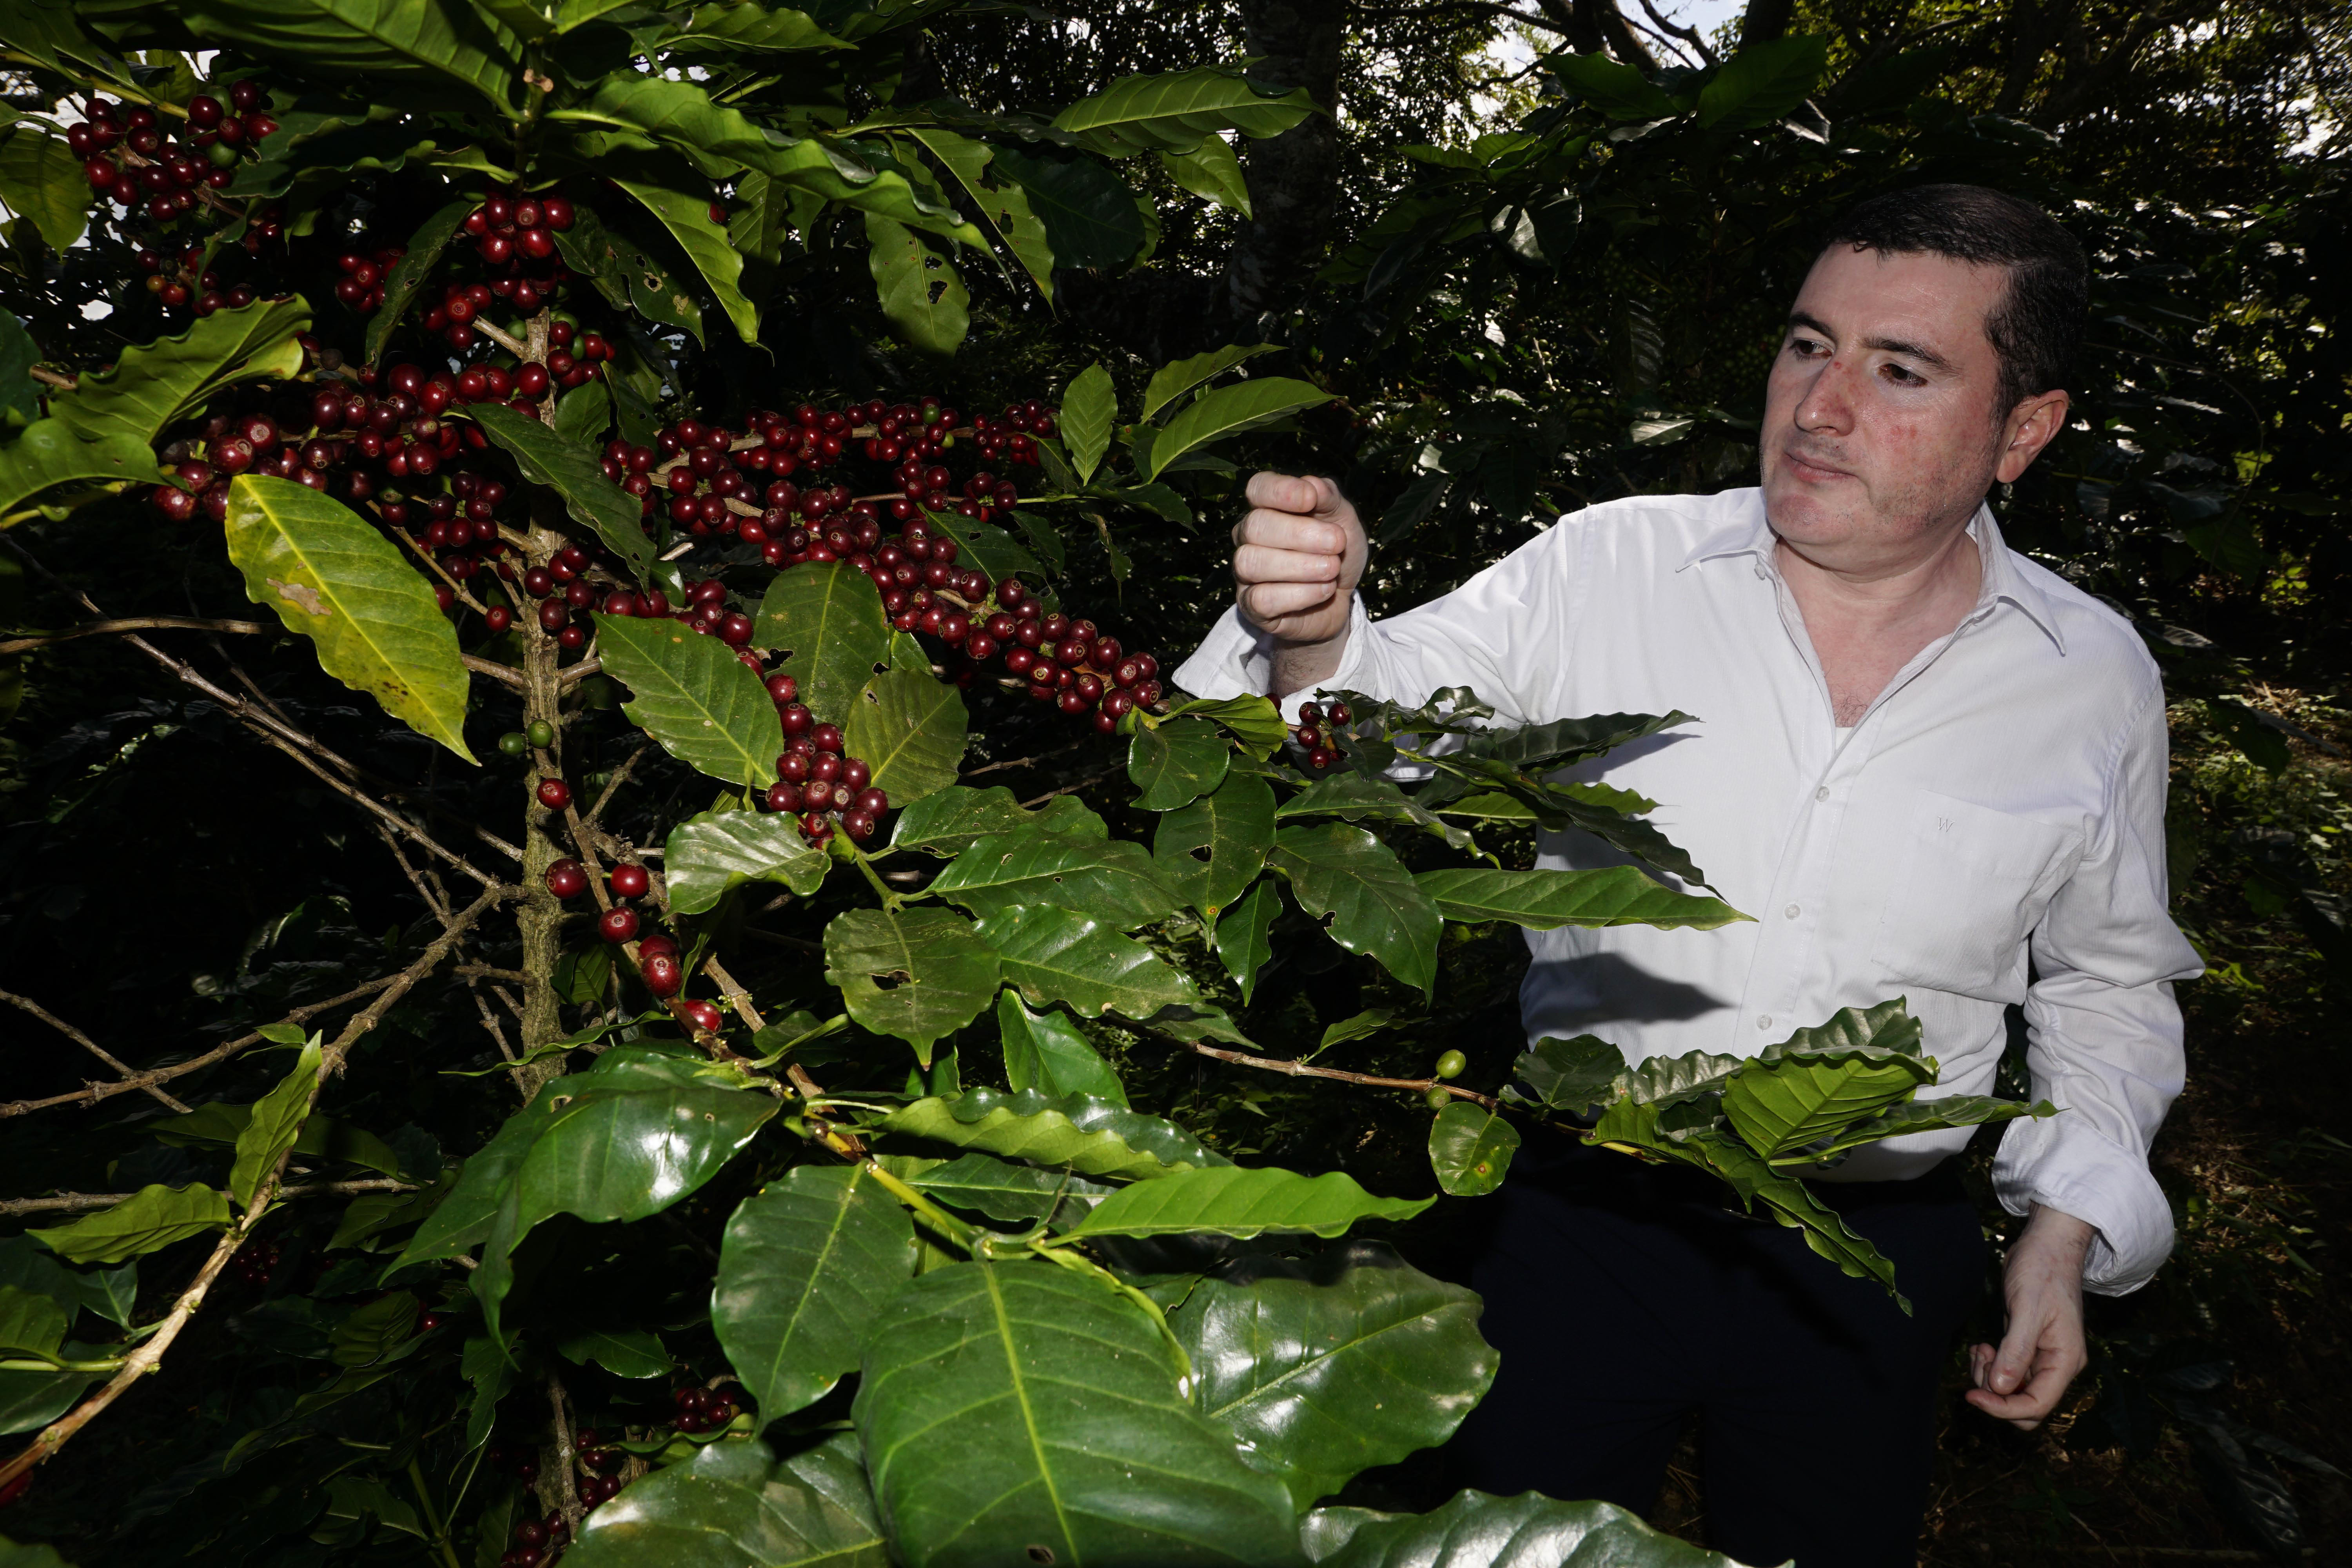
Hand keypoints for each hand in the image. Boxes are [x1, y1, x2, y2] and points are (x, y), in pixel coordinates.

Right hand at [1232, 471, 1366, 649]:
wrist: (1342, 598)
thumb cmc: (1336, 552)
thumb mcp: (1343, 519)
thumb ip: (1329, 498)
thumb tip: (1311, 485)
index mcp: (1268, 507)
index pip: (1257, 488)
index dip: (1281, 491)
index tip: (1310, 499)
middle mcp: (1248, 537)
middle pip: (1255, 526)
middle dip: (1301, 534)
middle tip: (1337, 543)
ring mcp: (1245, 572)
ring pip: (1252, 563)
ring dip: (1301, 566)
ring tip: (1332, 569)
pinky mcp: (1251, 606)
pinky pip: (1262, 599)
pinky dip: (1300, 595)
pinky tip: (1324, 590)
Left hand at [1966, 1204, 2093, 1430]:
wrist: (2046, 1246)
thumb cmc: (2042, 1271)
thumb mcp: (2028, 1308)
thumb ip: (2016, 1350)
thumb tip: (2001, 1387)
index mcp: (2065, 1361)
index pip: (2037, 1405)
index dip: (2003, 1408)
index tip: (1972, 1395)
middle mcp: (2056, 1365)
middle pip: (2025, 1404)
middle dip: (1995, 1393)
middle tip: (1978, 1361)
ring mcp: (2041, 1357)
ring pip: (2012, 1389)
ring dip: (1988, 1376)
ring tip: (1979, 1348)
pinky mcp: (2025, 1346)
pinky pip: (2006, 1371)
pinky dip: (1989, 1365)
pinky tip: (1981, 1346)